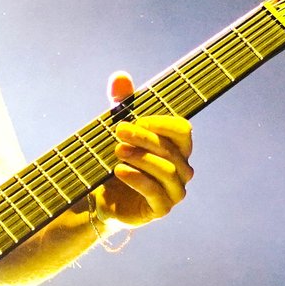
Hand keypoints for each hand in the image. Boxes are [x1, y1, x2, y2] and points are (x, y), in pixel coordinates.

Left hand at [89, 70, 194, 227]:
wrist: (102, 196)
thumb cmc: (117, 158)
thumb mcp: (118, 128)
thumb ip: (122, 102)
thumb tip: (120, 76)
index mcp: (178, 147)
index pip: (182, 130)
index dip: (161, 122)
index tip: (135, 118)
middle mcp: (182, 169)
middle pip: (170, 148)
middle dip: (144, 137)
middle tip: (119, 131)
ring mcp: (174, 191)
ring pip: (167, 170)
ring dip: (141, 157)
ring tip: (117, 151)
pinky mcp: (161, 208)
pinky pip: (155, 193)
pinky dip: (137, 179)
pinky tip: (119, 170)